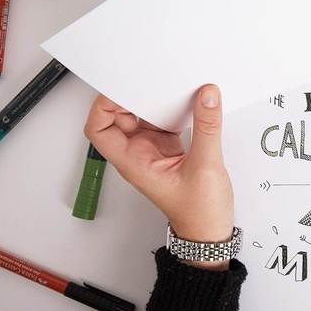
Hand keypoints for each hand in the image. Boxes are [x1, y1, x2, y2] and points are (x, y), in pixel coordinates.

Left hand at [84, 84, 233, 269]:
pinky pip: (165, 120)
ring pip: (145, 116)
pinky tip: (189, 102)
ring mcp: (154, 150)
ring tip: (171, 85)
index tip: (122, 88)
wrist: (210, 232)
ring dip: (155, 101)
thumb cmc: (198, 212)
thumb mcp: (205, 167)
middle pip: (122, 117)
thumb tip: (207, 96)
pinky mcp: (171, 148)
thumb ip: (207, 128)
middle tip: (151, 78)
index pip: (101, 130)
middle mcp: (139, 154)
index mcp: (134, 162)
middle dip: (133, 96)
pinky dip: (174, 109)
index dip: (104, 107)